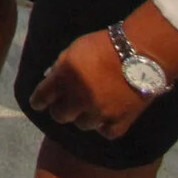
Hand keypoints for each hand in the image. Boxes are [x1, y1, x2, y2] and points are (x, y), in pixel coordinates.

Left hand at [28, 29, 155, 140]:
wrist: (140, 52)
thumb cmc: (104, 45)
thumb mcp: (74, 48)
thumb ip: (61, 66)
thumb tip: (51, 78)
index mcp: (64, 78)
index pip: (41, 97)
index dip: (38, 102)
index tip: (38, 104)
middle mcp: (79, 98)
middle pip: (60, 116)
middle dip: (61, 110)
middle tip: (67, 104)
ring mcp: (100, 112)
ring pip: (82, 125)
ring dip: (83, 117)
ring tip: (90, 107)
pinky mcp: (120, 120)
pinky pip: (106, 132)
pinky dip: (104, 127)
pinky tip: (105, 118)